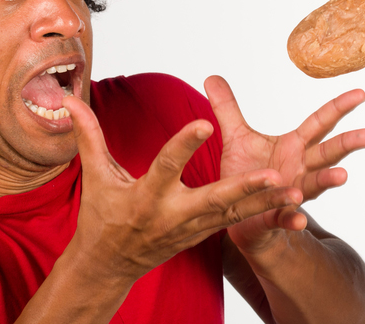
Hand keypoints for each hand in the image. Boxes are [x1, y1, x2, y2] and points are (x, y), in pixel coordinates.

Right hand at [61, 95, 297, 282]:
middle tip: (274, 173)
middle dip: (244, 188)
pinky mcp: (207, 233)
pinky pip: (240, 221)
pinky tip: (291, 200)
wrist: (111, 264)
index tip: (203, 122)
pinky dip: (266, 212)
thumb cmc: (103, 217)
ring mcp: (194, 228)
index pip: (167, 167)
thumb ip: (89, 136)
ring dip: (266, 201)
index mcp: (147, 196)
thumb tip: (68, 100)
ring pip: (236, 213)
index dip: (184, 146)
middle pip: (215, 199)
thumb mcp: (96, 177)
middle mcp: (174, 214)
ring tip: (296, 186)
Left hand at [205, 75, 364, 251]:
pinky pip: (287, 217)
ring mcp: (293, 193)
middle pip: (327, 153)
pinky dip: (293, 218)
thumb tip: (212, 78)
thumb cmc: (245, 175)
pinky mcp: (277, 216)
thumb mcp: (236, 138)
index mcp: (294, 146)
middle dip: (348, 144)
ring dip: (328, 180)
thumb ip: (228, 109)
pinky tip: (298, 219)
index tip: (360, 94)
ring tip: (342, 175)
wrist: (237, 215)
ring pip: (315, 185)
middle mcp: (300, 169)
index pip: (320, 123)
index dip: (339, 108)